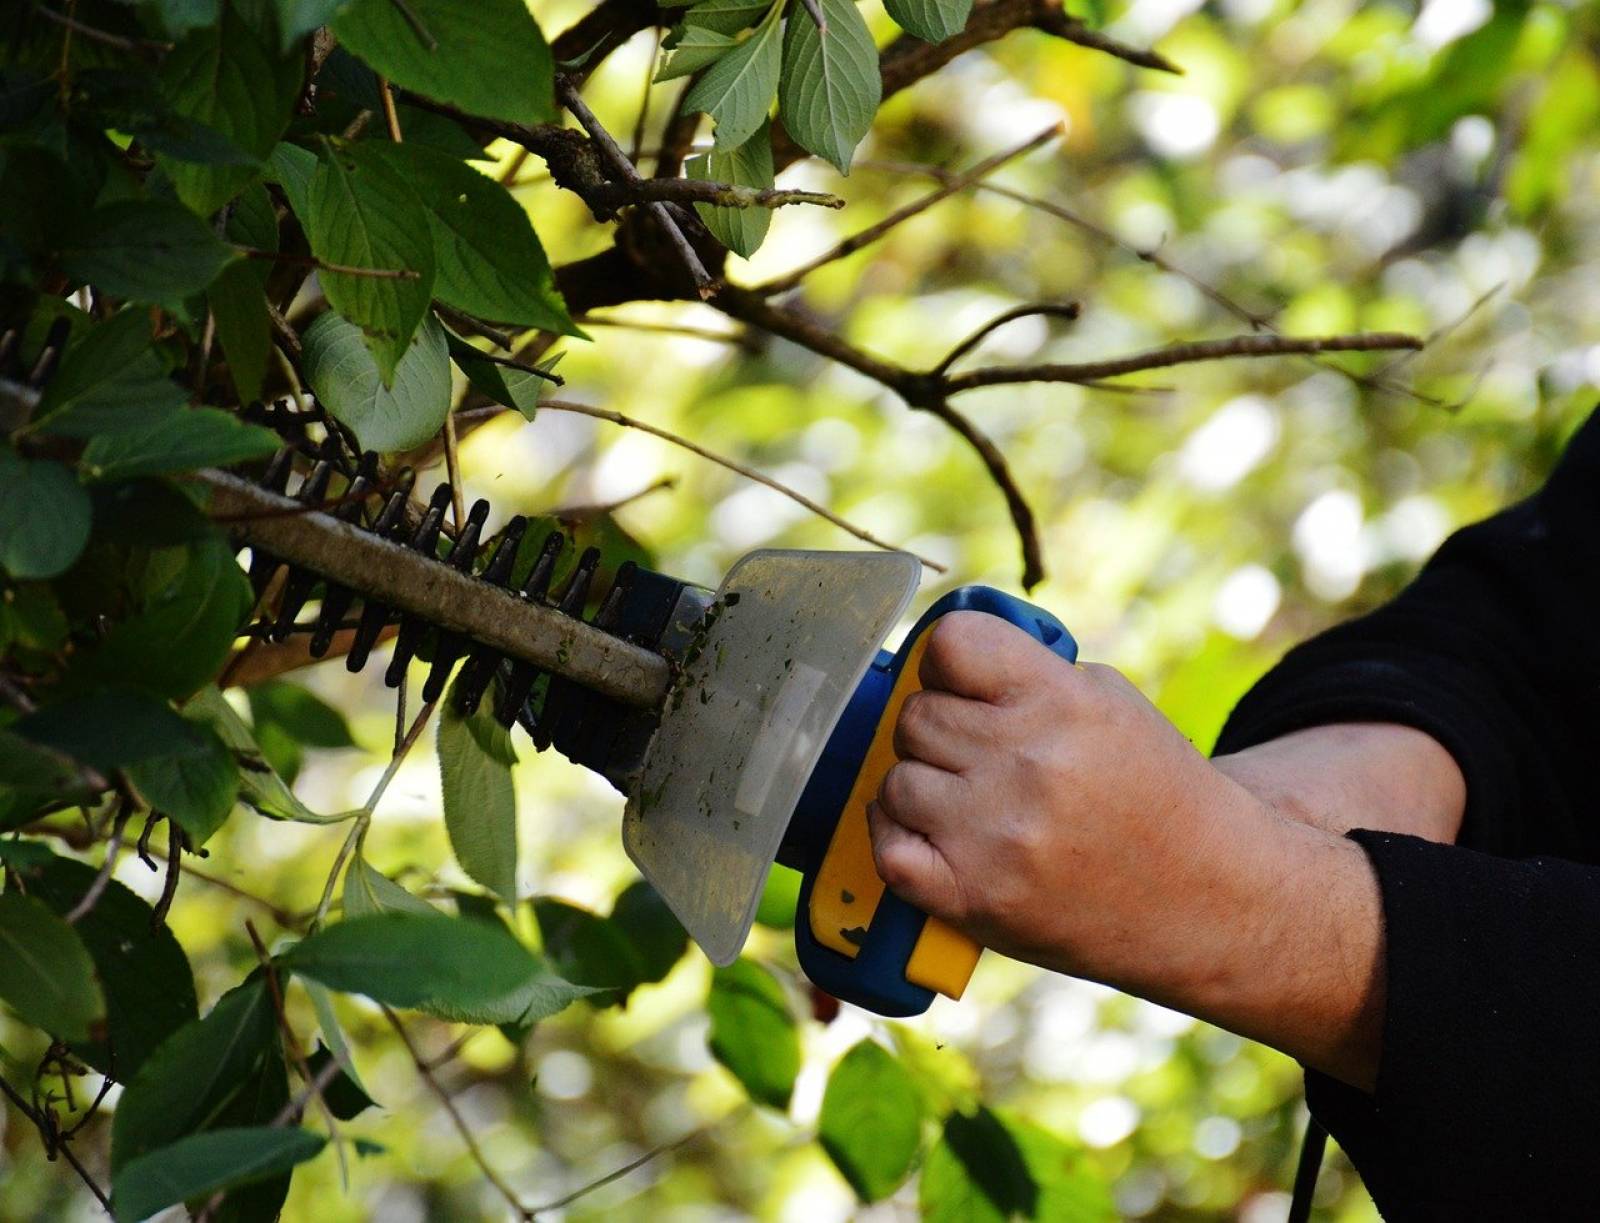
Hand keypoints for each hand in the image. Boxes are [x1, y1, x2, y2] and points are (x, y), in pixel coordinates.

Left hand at [868, 611, 1385, 1088]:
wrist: (1209, 898)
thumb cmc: (1152, 791)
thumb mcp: (1109, 702)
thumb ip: (1025, 671)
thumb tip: (933, 656)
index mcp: (1061, 702)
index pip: (949, 643)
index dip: (945, 661)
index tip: (961, 682)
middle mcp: (1027, 764)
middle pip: (915, 715)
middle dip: (939, 730)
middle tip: (980, 756)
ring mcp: (997, 836)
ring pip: (896, 780)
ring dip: (922, 788)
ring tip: (972, 804)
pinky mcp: (974, 899)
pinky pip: (888, 849)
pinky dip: (899, 841)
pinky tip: (934, 837)